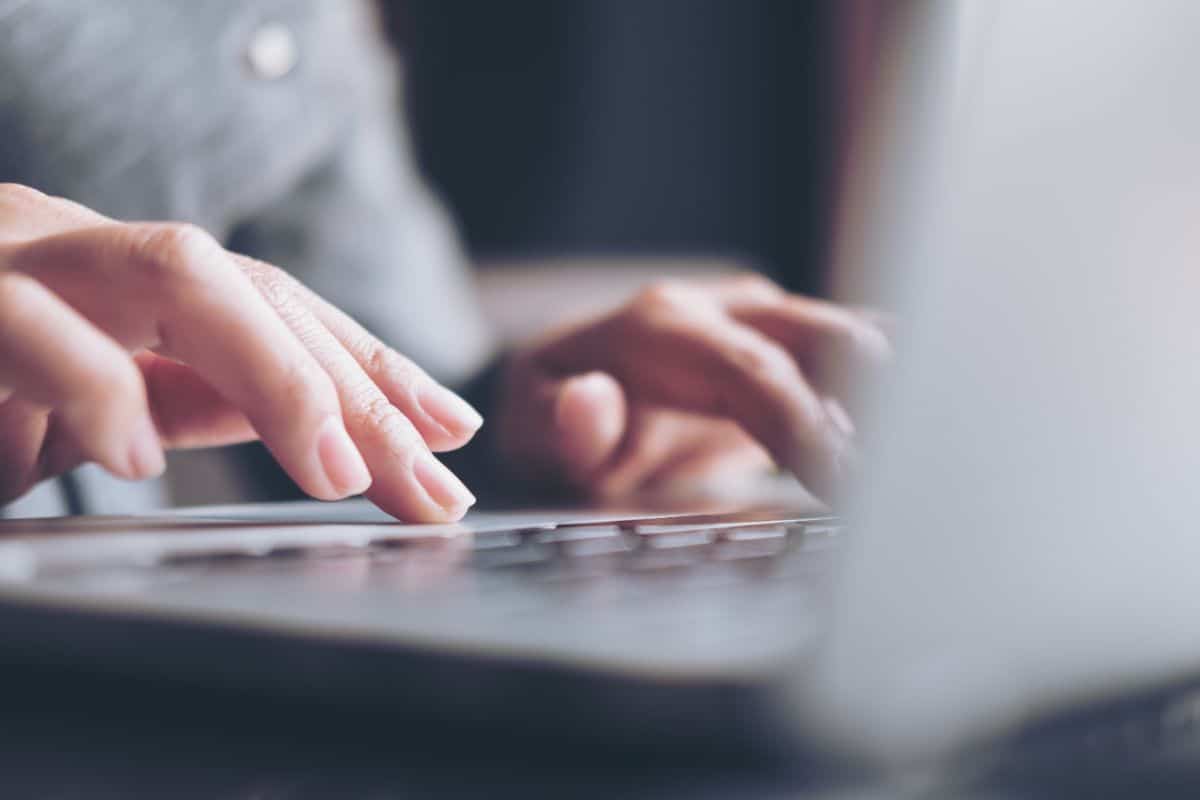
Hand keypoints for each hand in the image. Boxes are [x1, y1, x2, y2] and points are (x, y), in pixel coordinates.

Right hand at [0, 184, 479, 520]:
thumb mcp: (93, 406)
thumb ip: (195, 398)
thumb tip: (319, 430)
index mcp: (131, 279)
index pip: (283, 306)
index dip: (378, 368)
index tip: (454, 430)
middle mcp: (89, 252)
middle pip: (263, 294)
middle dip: (363, 395)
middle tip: (430, 487)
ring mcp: (21, 262)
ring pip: (181, 278)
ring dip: (278, 378)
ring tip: (338, 471)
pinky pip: (35, 328)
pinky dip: (98, 391)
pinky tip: (137, 457)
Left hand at [495, 274, 889, 499]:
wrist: (578, 384)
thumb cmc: (554, 414)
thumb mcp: (527, 432)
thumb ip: (556, 425)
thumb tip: (594, 402)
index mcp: (665, 326)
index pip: (756, 375)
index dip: (807, 430)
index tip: (849, 489)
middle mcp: (729, 312)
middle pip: (835, 339)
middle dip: (883, 411)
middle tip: (904, 495)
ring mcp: (771, 325)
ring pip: (865, 344)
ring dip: (902, 407)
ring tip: (927, 481)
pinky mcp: (798, 351)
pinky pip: (865, 365)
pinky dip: (897, 403)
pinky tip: (922, 456)